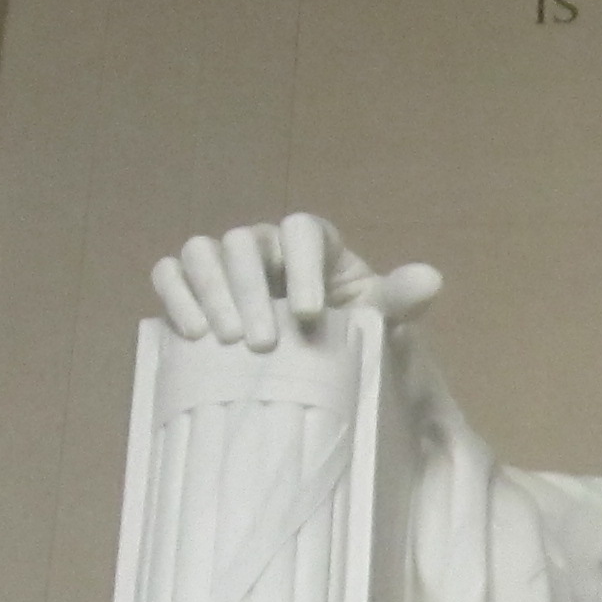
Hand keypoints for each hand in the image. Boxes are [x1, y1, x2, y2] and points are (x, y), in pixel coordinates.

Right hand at [150, 212, 442, 351]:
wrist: (311, 371)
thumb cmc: (346, 337)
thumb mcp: (375, 322)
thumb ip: (397, 301)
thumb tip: (431, 279)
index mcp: (311, 243)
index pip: (300, 230)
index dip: (303, 265)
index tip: (311, 314)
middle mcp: (263, 245)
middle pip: (244, 242)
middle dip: (250, 289)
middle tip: (264, 342)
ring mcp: (223, 264)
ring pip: (202, 251)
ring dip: (211, 292)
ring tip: (226, 340)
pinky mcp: (191, 288)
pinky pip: (170, 273)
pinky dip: (176, 295)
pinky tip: (192, 333)